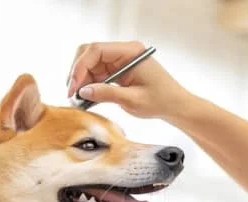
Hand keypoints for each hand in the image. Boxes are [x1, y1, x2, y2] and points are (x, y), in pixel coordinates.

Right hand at [67, 41, 192, 119]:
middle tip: (72, 93)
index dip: (80, 67)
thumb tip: (82, 91)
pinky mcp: (118, 69)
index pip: (96, 50)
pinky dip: (90, 84)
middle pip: (90, 53)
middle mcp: (124, 51)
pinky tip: (87, 97)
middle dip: (78, 72)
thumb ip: (106, 94)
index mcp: (130, 52)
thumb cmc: (160, 101)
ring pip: (91, 63)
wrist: (175, 105)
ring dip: (82, 79)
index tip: (73, 87)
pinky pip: (98, 72)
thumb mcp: (132, 100)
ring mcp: (120, 60)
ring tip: (78, 98)